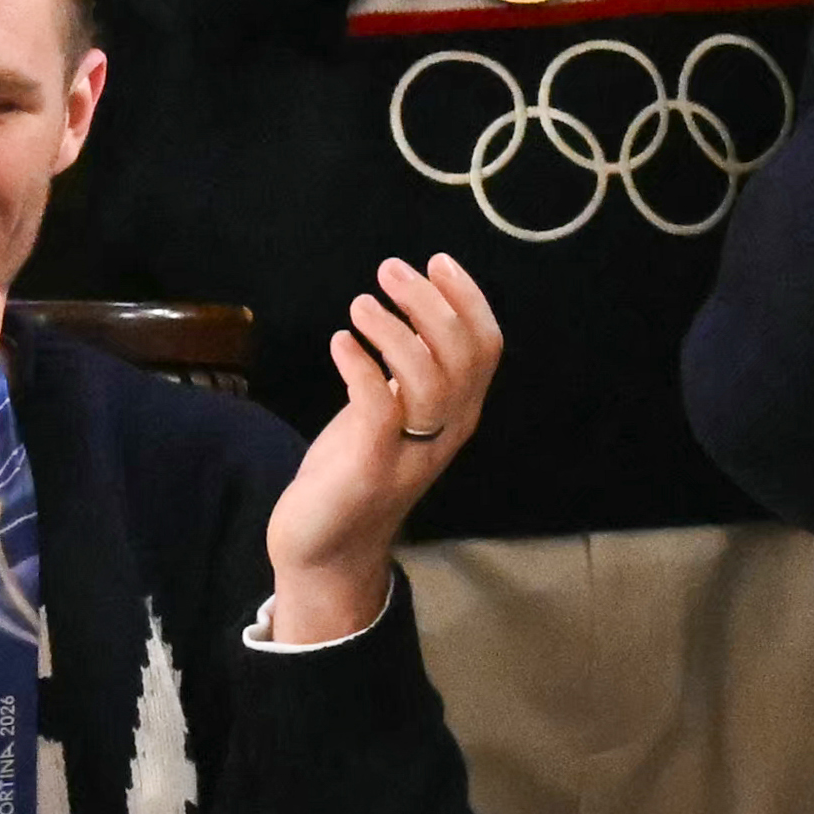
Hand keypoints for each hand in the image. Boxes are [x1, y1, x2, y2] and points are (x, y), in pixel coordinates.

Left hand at [265, 254, 502, 644]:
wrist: (326, 551)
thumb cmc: (358, 470)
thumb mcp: (396, 415)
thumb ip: (413, 372)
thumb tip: (416, 307)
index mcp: (459, 413)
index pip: (487, 348)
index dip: (469, 299)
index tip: (437, 261)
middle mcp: (445, 432)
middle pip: (461, 356)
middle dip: (430, 302)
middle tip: (390, 270)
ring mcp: (410, 453)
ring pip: (428, 380)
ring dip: (395, 330)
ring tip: (360, 305)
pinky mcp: (369, 469)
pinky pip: (379, 408)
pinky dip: (361, 365)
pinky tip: (341, 342)